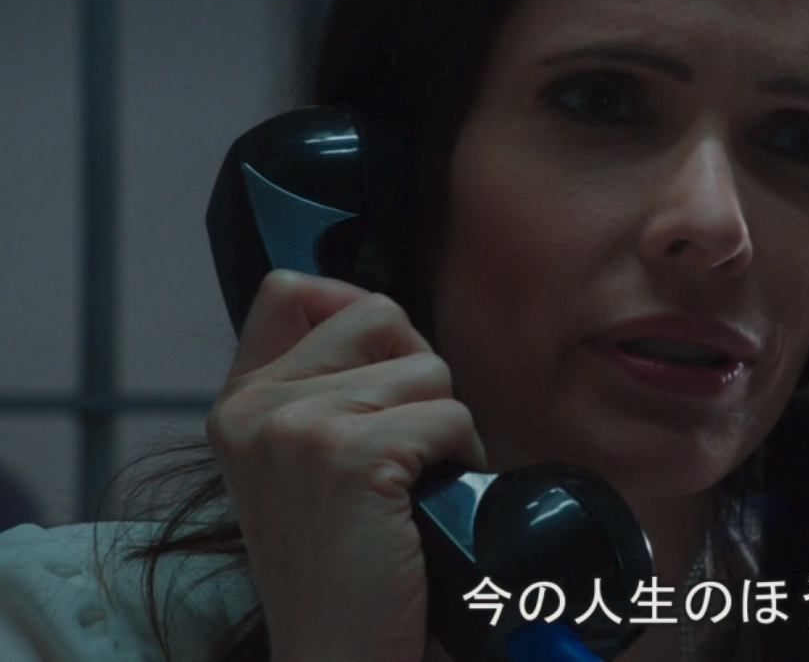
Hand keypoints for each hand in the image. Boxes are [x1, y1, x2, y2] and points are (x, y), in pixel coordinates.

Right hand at [207, 270, 485, 661]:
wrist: (337, 653)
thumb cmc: (343, 566)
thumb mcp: (302, 468)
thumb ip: (322, 391)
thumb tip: (384, 316)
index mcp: (238, 405)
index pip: (291, 290)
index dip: (356, 309)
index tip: (385, 362)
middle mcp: (255, 408)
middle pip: (379, 315)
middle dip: (417, 372)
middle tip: (409, 443)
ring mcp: (297, 428)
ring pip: (426, 368)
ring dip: (444, 425)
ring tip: (415, 485)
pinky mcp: (350, 456)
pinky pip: (450, 415)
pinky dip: (462, 457)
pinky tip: (431, 503)